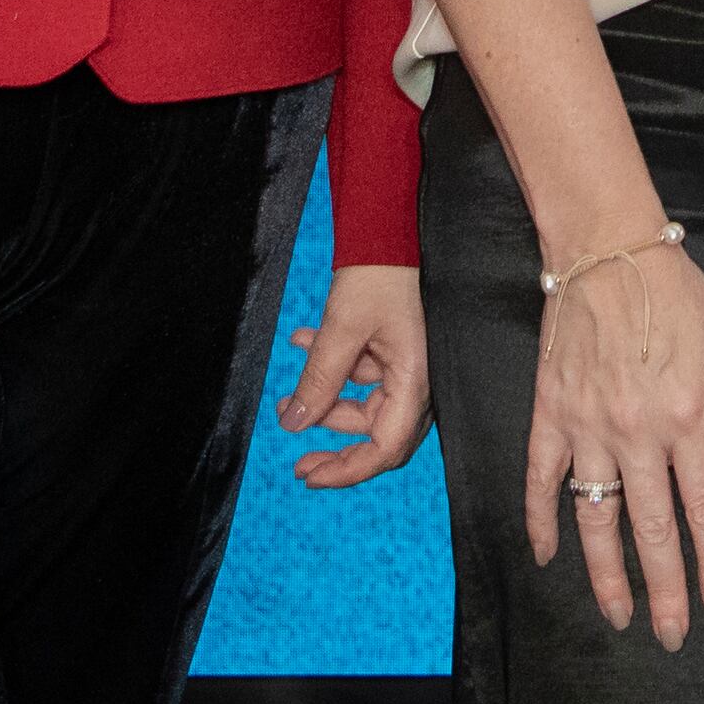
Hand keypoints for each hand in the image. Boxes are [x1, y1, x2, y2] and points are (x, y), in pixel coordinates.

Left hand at [279, 262, 433, 489]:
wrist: (389, 227)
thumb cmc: (379, 273)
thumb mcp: (341, 329)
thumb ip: (318, 380)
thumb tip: (293, 424)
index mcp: (416, 381)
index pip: (386, 447)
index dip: (349, 470)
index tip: (311, 477)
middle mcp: (418, 380)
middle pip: (377, 432)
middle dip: (335, 443)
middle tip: (298, 460)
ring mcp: (408, 365)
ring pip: (365, 403)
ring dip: (326, 400)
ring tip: (285, 396)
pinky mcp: (396, 348)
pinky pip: (362, 374)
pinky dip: (334, 369)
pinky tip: (302, 344)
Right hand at [524, 238, 703, 650]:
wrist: (606, 249)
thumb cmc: (677, 298)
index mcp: (688, 419)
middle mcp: (637, 432)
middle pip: (653, 531)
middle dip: (666, 591)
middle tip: (670, 637)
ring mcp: (587, 427)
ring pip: (596, 519)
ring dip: (606, 575)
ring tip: (618, 615)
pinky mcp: (549, 414)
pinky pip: (541, 480)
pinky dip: (541, 522)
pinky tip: (548, 557)